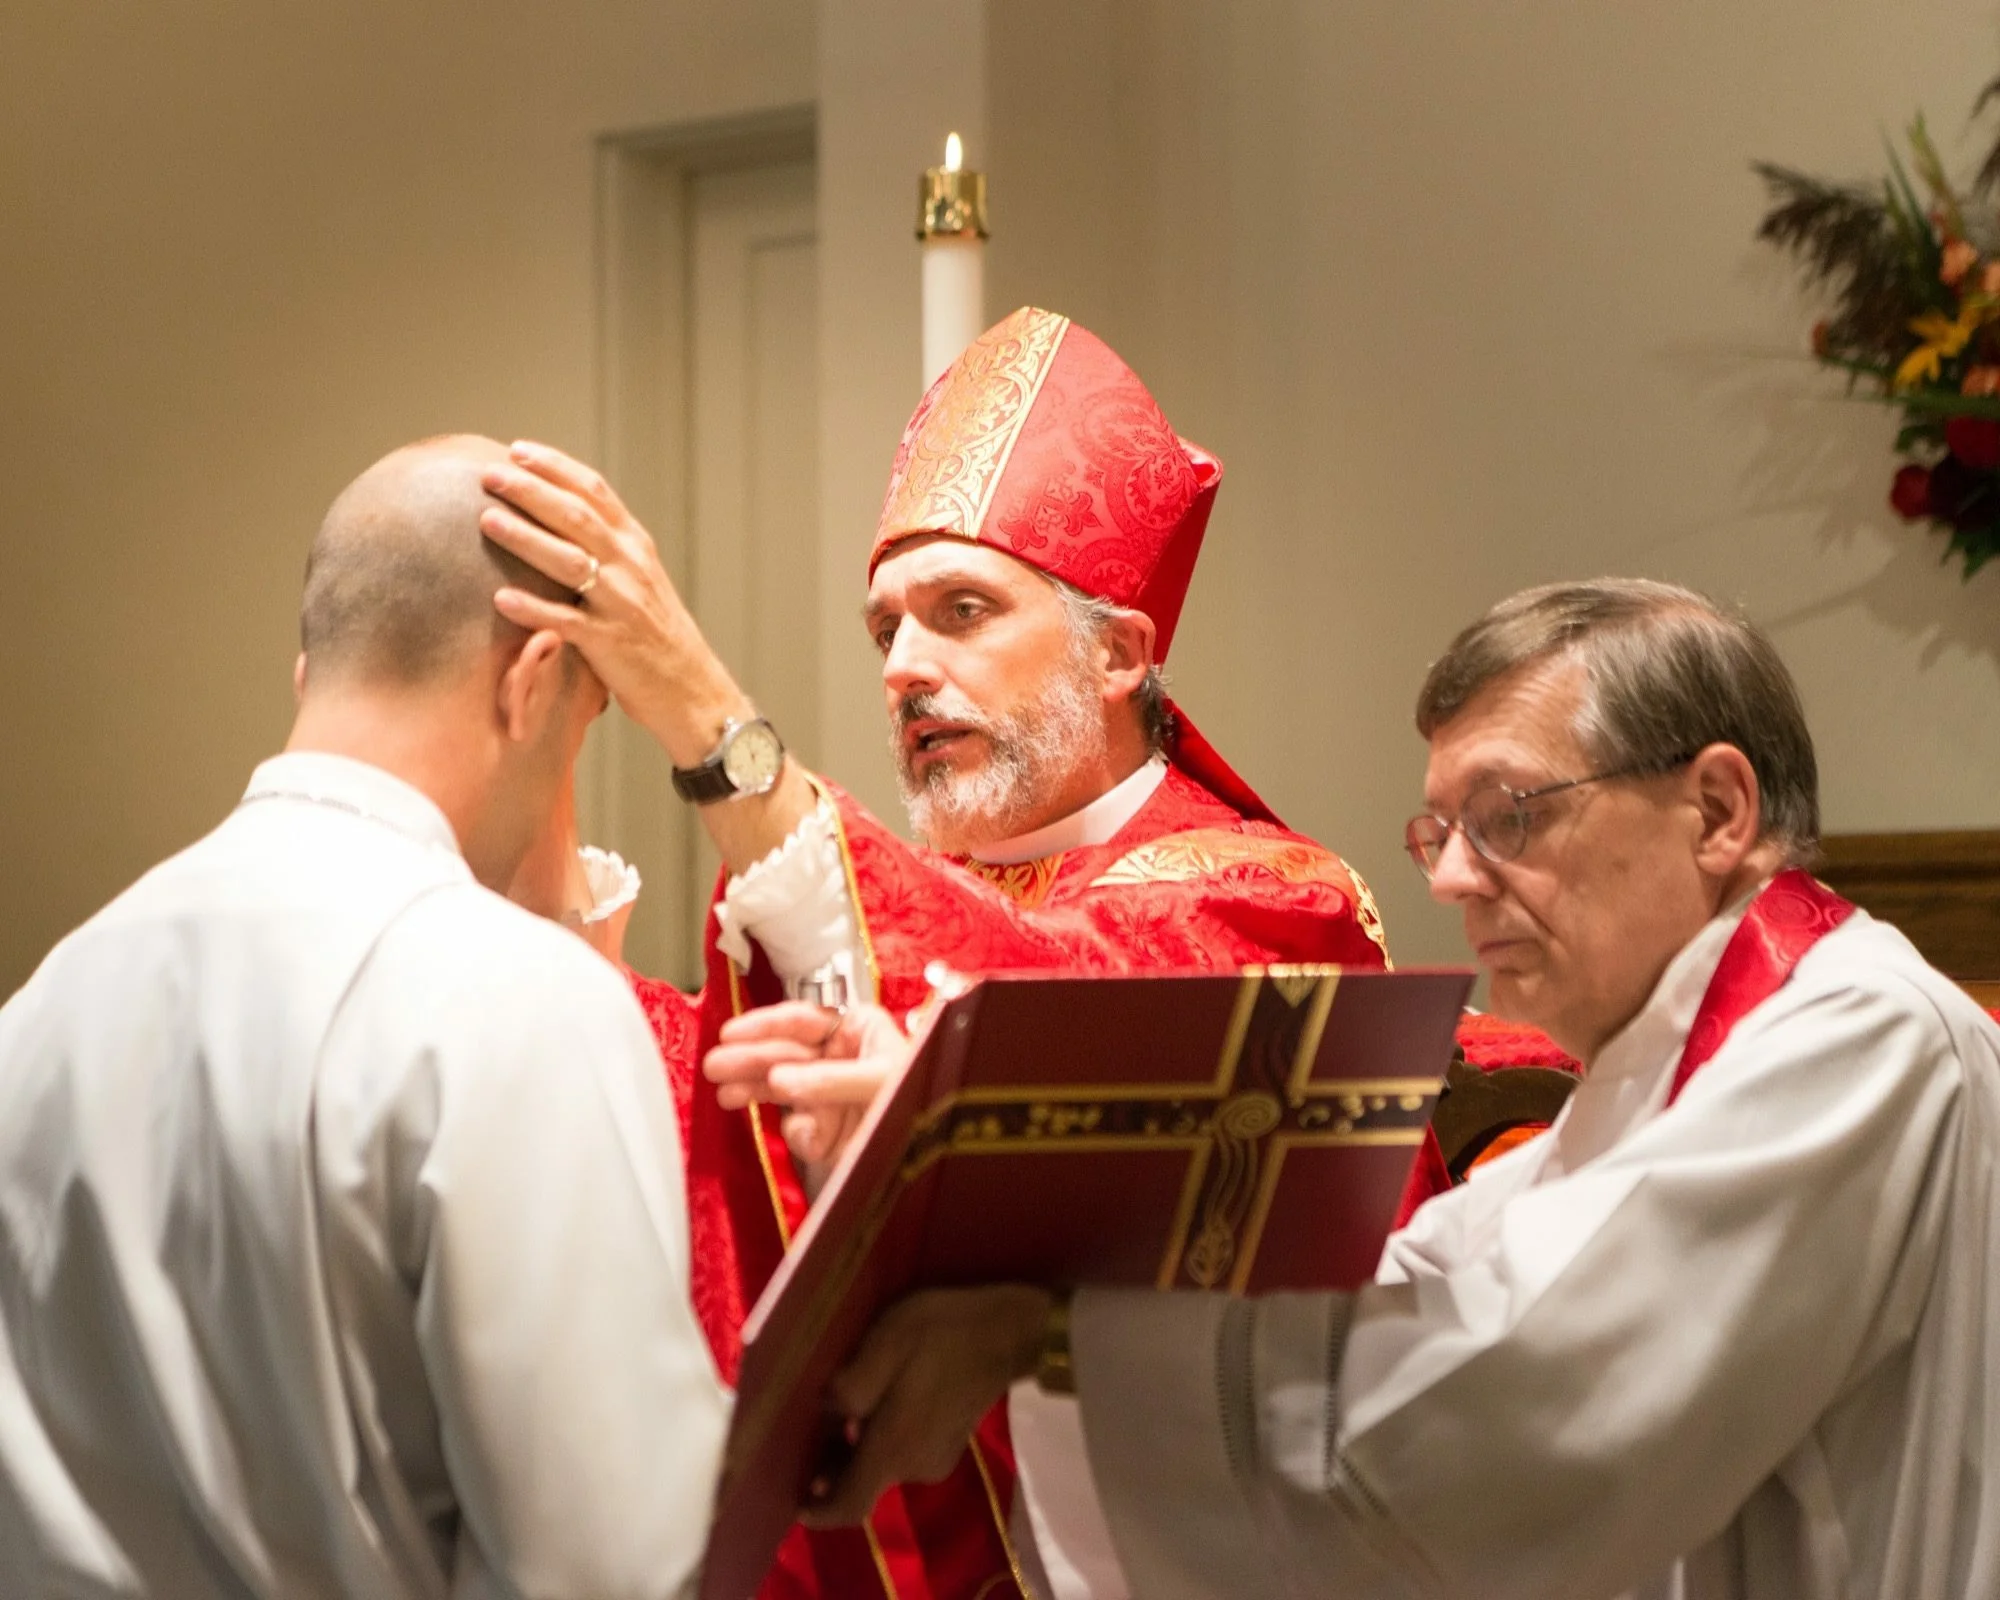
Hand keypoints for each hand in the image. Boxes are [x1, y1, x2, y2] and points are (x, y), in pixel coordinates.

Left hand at [478, 440, 742, 764]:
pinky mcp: (611, 644)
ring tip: (487, 520)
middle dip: (531, 492)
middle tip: (491, 475)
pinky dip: (534, 609)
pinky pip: (567, 622)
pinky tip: (501, 599)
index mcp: (636, 545)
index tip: (518, 451)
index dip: (556, 468)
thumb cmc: (656, 635)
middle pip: (577, 517)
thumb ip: (605, 549)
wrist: (693, 689)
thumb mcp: (639, 579)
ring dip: (526, 538)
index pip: (595, 492)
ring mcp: (622, 604)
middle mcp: (631, 566)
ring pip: (570, 561)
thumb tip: (556, 519)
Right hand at [704, 1002, 912, 1178]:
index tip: (732, 1032)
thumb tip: (780, 1079)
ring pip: (782, 1086)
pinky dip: (802, 1134)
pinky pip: (800, 1126)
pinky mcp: (826, 1128)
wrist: (933, 1156)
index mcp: (859, 1030)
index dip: (766, 1024)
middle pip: (785, 1052)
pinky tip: (811, 1142)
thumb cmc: (919, 1101)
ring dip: (753, 1090)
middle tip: (714, 1065)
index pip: (805, 1019)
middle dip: (750, 1058)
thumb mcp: (881, 1082)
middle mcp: (840, 1057)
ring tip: (725, 1095)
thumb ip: (830, 1080)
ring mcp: (830, 1093)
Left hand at [802, 1286, 1052, 1526]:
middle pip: (862, 1483)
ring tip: (839, 1410)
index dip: (819, 1512)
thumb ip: (849, 1388)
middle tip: (807, 1434)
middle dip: (833, 1466)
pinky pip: (902, 1450)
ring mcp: (936, 1457)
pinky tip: (877, 1403)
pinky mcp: (949, 1442)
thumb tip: (825, 1414)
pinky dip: (881, 1438)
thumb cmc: (941, 1335)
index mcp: (893, 1450)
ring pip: (882, 1464)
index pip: (849, 1506)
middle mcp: (914, 1468)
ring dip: (857, 1448)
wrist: (1009, 1331)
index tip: (793, 1503)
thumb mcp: (885, 1346)